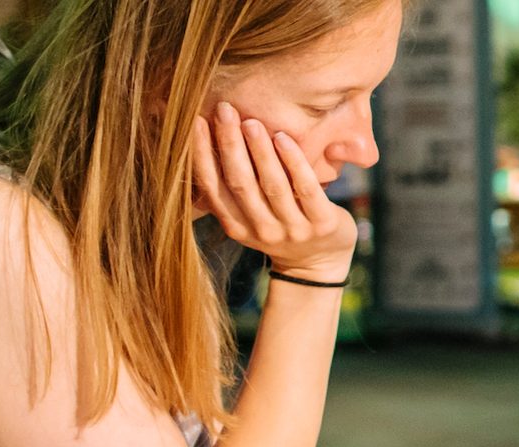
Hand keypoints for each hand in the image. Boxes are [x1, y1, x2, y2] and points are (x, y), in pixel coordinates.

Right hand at [192, 102, 355, 280]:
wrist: (320, 263)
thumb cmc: (279, 225)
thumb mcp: (249, 216)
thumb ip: (230, 190)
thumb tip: (198, 142)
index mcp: (237, 227)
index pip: (213, 188)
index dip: (202, 155)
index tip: (196, 122)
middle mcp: (262, 230)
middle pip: (240, 184)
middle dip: (230, 145)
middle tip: (224, 110)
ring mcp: (294, 230)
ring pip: (272, 186)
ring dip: (260, 151)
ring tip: (251, 121)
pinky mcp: (322, 224)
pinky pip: (306, 189)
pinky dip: (294, 162)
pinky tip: (284, 138)